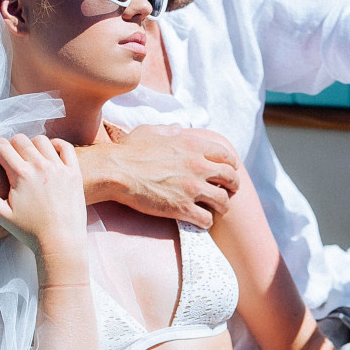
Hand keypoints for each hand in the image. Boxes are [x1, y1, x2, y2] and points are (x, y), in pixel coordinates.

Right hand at [0, 133, 88, 276]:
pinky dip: (55, 145)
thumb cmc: (29, 231)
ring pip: (41, 140)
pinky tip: (48, 154)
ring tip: (26, 157)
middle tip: (6, 158)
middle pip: (20, 139)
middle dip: (9, 145)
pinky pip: (65, 147)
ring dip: (30, 144)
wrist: (61, 243)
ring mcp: (59, 168)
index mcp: (20, 174)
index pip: (1, 145)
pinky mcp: (74, 173)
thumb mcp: (0, 214)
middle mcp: (40, 166)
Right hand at [84, 124, 239, 227]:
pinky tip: (200, 221)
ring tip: (216, 209)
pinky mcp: (182, 208)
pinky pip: (206, 219)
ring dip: (222, 206)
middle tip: (228, 192)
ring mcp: (191, 188)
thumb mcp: (150, 131)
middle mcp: (197, 166)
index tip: (229, 171)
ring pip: (223, 201)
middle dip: (233, 186)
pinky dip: (206, 222)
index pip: (226, 155)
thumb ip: (168, 130)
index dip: (231, 165)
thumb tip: (178, 128)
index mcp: (193, 146)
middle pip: (230, 178)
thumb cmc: (129, 151)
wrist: (116, 172)